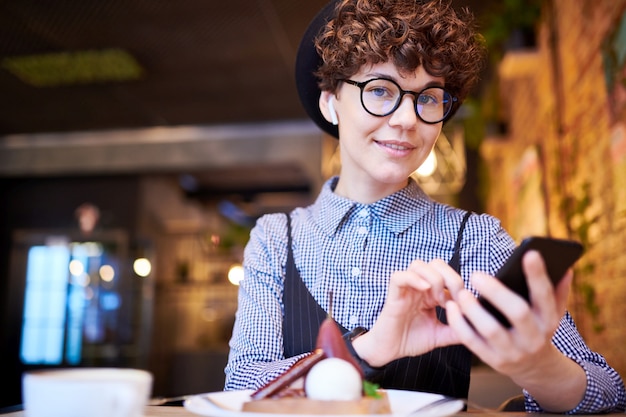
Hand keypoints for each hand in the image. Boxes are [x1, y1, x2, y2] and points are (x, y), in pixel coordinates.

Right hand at [352, 258, 463, 366]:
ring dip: (433, 279)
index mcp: (430, 294)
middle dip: (450, 278)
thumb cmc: (410, 340)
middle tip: (452, 299)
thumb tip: (477, 326)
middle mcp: (419, 287)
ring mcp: (406, 289)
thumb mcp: (440, 335)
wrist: (389, 352)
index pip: (448, 275)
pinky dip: (413, 279)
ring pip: (419, 265)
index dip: (460, 286)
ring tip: (437, 299)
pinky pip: (399, 276)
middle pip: (436, 264)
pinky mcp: (393, 295)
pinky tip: (424, 290)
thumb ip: (456, 329)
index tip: (465, 305)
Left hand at [444, 250, 585, 410]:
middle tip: (476, 275)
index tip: (530, 253)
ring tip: (461, 293)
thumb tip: (565, 267)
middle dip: (497, 292)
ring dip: (474, 310)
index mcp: (548, 320)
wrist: (534, 368)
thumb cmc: (538, 327)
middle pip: (518, 312)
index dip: (538, 275)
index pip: (545, 296)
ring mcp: (513, 351)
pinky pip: (472, 342)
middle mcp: (533, 337)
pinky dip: (460, 324)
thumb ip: (556, 290)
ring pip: (492, 330)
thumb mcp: (551, 313)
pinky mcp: (493, 360)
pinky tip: (451, 308)